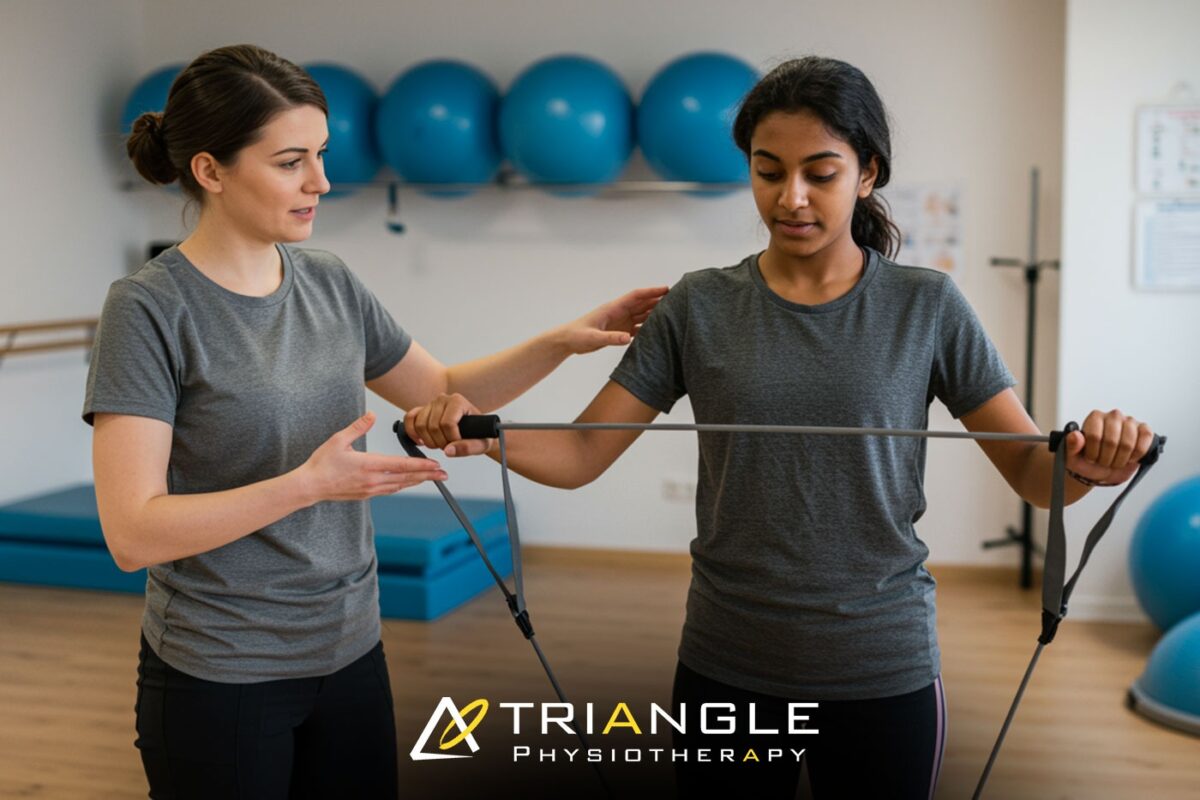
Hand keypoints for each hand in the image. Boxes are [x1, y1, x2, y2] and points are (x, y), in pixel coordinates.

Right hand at [297, 412, 447, 501]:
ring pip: (400, 485)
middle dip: (427, 475)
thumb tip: (371, 414)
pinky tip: (409, 482)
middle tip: (444, 475)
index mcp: (369, 465)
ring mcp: (370, 489)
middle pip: (406, 477)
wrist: (310, 486)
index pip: (401, 465)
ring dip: (417, 481)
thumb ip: (358, 427)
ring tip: (432, 478)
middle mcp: (373, 480)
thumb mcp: (338, 440)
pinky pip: (390, 490)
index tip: (435, 464)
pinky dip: (403, 485)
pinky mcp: (366, 495)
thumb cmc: (322, 462)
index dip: (421, 465)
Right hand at [404, 393, 494, 457]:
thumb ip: (468, 448)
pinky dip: (412, 432)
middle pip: (432, 426)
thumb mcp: (481, 444)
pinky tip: (421, 441)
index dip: (451, 439)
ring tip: (439, 444)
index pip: (447, 423)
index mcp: (458, 401)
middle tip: (449, 446)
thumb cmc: (479, 435)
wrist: (476, 432)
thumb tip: (448, 450)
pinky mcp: (422, 410)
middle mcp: (442, 399)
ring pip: (420, 425)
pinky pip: (410, 419)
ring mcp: (430, 404)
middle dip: (440, 442)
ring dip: (428, 441)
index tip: (458, 443)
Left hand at [556, 286, 668, 354]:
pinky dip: (648, 327)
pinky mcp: (619, 331)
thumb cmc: (576, 335)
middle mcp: (619, 312)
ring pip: (641, 314)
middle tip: (677, 299)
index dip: (651, 291)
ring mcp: (620, 321)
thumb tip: (628, 337)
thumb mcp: (593, 337)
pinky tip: (658, 330)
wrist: (567, 341)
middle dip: (658, 299)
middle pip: (642, 303)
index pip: (636, 296)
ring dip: (655, 313)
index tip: (666, 289)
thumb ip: (610, 338)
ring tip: (672, 313)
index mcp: (613, 308)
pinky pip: (637, 327)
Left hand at [1064, 409, 1154, 486]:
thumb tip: (1075, 436)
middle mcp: (1113, 416)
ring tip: (1114, 461)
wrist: (1103, 470)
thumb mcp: (1072, 457)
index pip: (1094, 436)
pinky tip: (1130, 458)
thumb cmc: (1088, 460)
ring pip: (1128, 443)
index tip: (1090, 458)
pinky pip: (1145, 439)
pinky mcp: (1144, 430)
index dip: (1093, 452)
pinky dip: (1138, 454)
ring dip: (1120, 459)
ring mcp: (1130, 422)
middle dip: (1106, 458)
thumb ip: (1071, 445)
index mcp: (1094, 417)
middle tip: (1103, 462)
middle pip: (1111, 441)